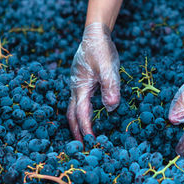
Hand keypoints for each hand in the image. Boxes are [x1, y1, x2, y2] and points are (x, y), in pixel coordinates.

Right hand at [67, 22, 120, 141]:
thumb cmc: (101, 50)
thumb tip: (111, 107)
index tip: (92, 143)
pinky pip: (79, 103)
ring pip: (73, 110)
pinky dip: (82, 114)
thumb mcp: (109, 67)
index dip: (86, 129)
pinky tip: (90, 118)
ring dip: (78, 124)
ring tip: (84, 137)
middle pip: (71, 115)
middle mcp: (75, 89)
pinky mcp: (82, 83)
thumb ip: (111, 87)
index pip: (81, 114)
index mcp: (80, 87)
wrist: (95, 35)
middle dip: (76, 132)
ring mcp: (77, 86)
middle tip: (82, 148)